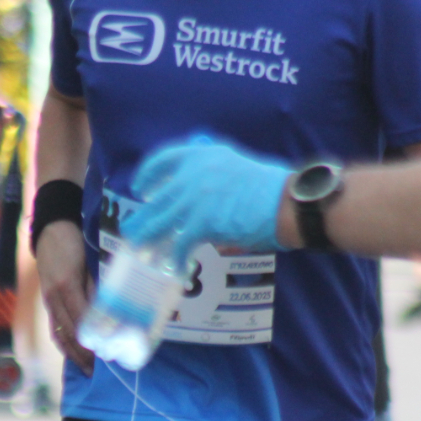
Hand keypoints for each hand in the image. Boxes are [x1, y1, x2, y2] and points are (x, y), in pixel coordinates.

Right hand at [37, 220, 94, 374]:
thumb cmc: (74, 243)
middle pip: (69, 332)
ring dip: (73, 354)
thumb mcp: (88, 263)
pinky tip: (73, 354)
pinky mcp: (47, 301)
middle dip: (84, 353)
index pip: (81, 319)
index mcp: (66, 285)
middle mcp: (54, 296)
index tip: (106, 353)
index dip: (93, 339)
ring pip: (59, 333)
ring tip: (87, 370)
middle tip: (100, 369)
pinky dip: (64, 343)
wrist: (50, 230)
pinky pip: (54, 327)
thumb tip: (108, 313)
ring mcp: (48, 300)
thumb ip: (95, 287)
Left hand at [125, 137, 292, 261]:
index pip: (162, 159)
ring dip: (148, 236)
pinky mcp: (202, 223)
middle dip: (143, 215)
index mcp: (201, 154)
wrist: (287, 201)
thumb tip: (191, 190)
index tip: (140, 186)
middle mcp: (192, 173)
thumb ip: (210, 170)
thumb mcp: (234, 163)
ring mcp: (194, 198)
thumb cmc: (268, 185)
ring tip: (139, 246)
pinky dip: (175, 257)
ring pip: (160, 220)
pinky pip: (180, 243)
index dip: (147, 174)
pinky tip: (175, 266)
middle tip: (133, 227)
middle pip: (158, 197)